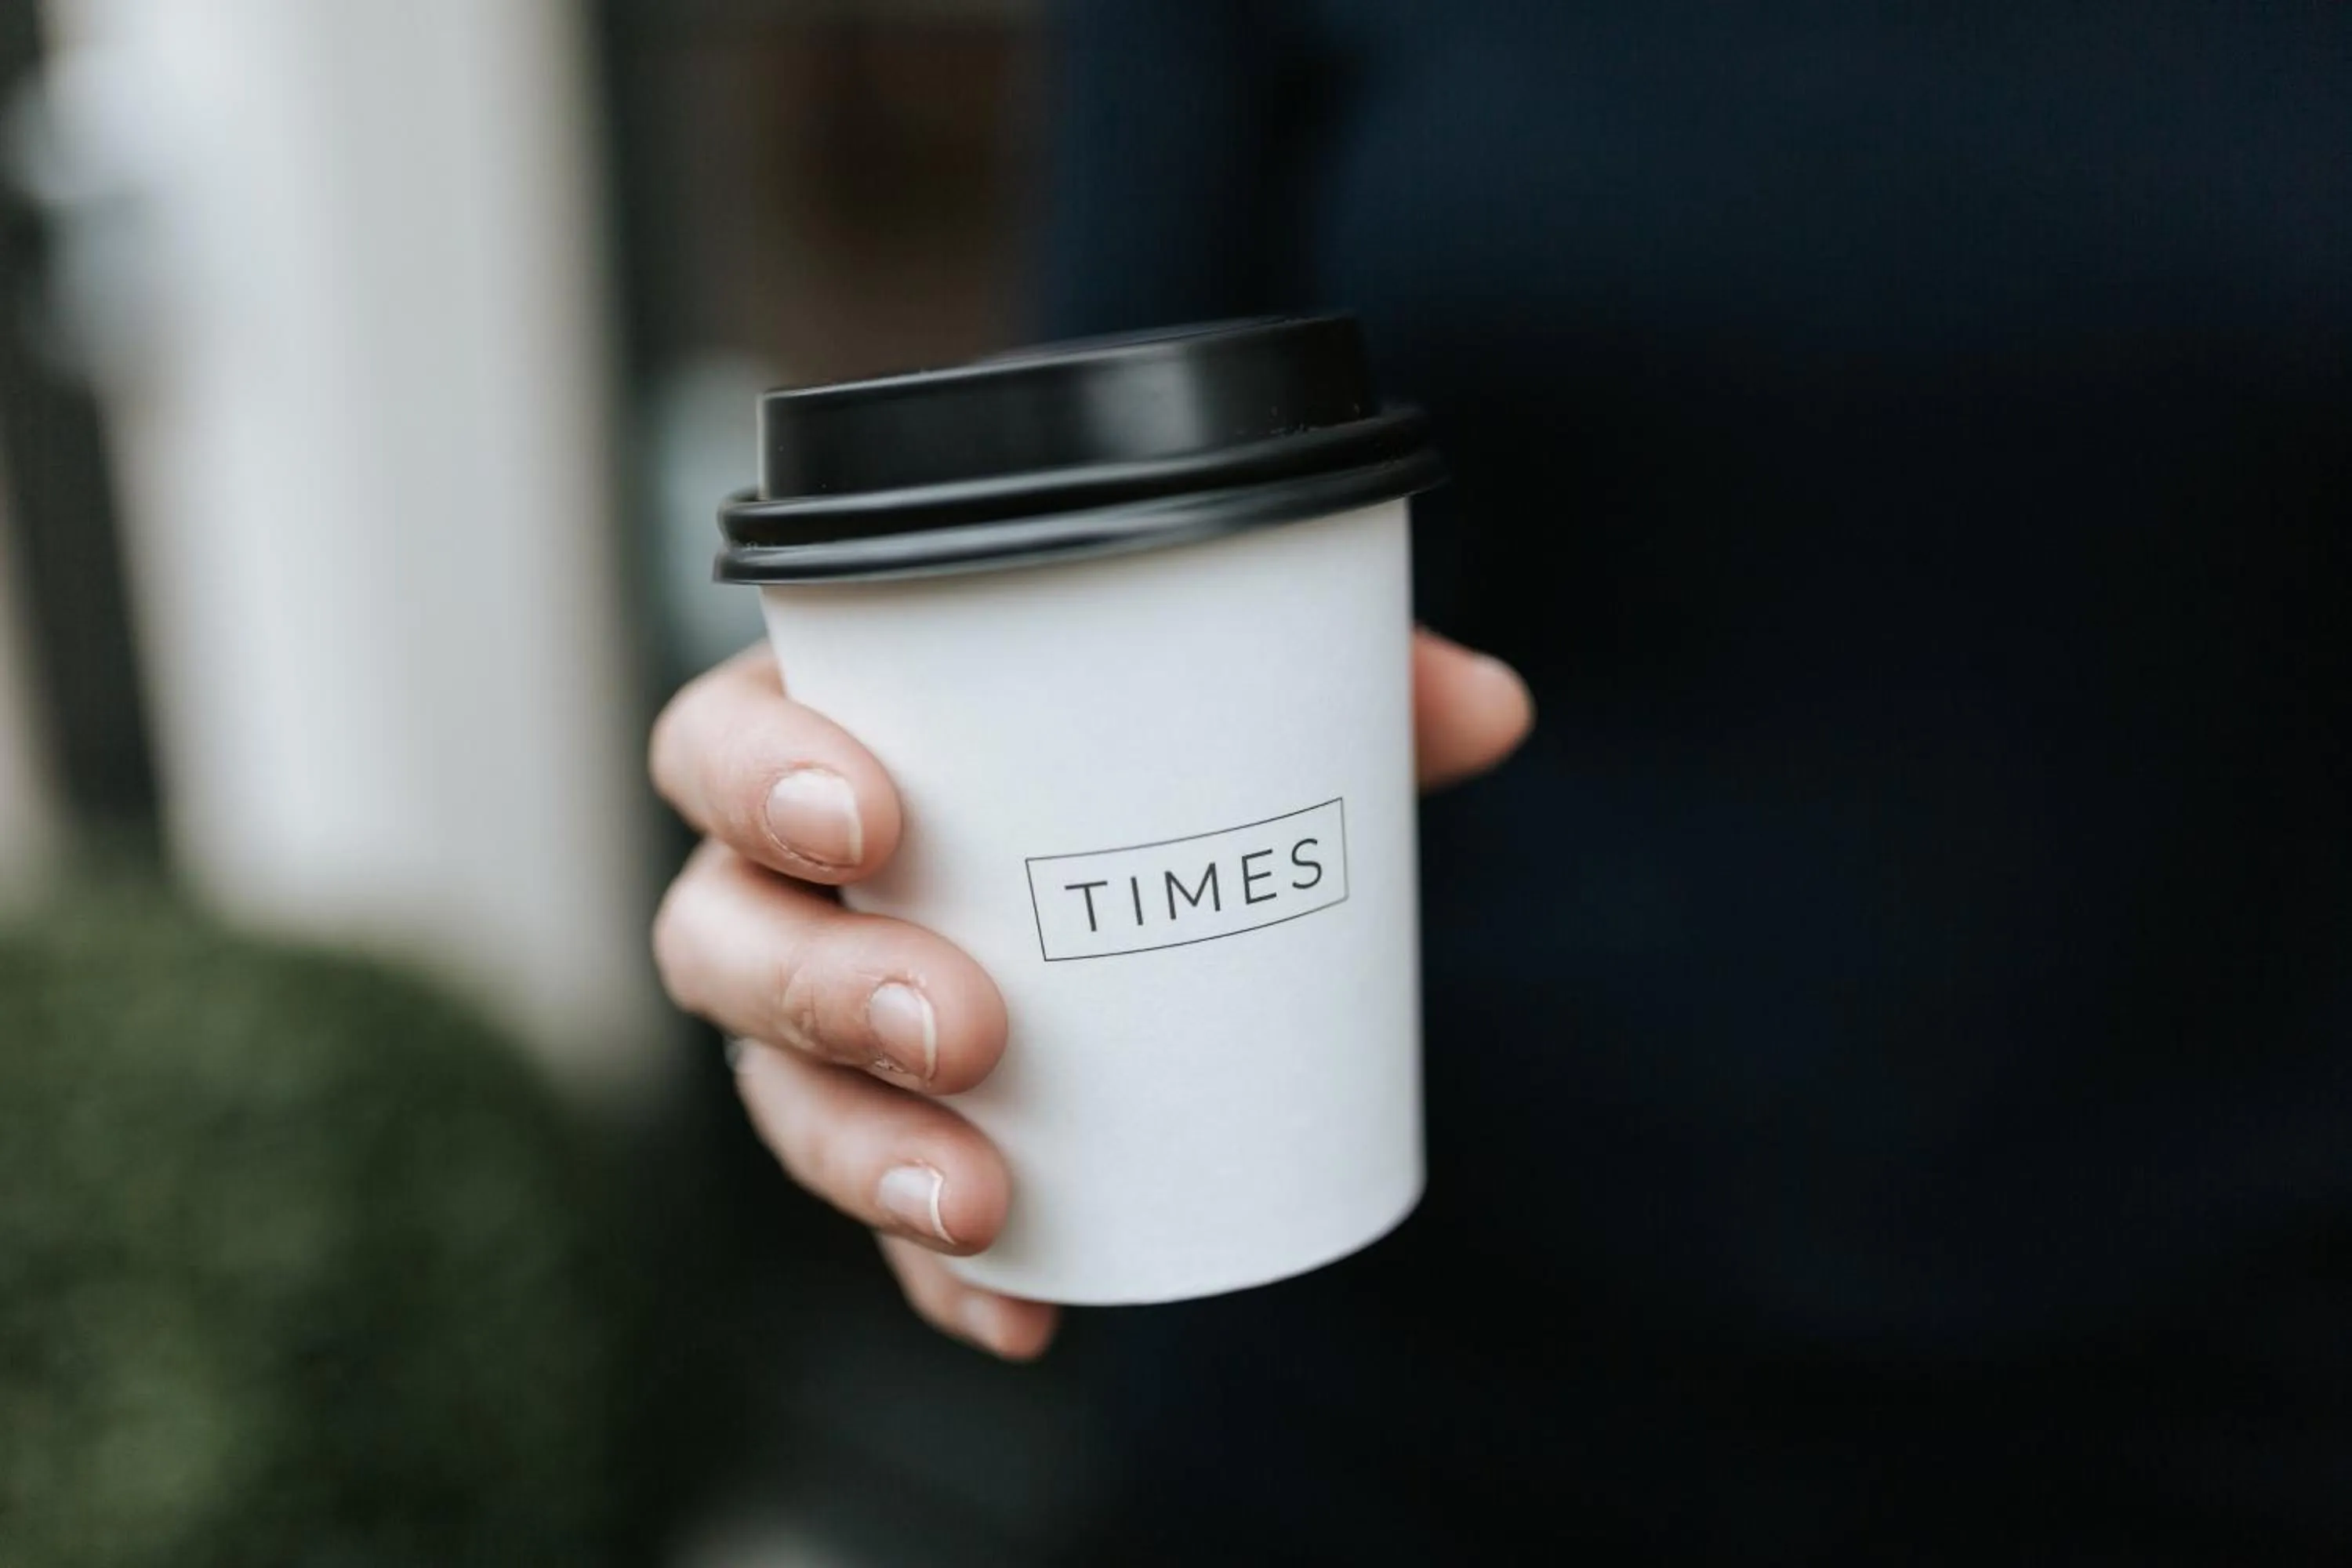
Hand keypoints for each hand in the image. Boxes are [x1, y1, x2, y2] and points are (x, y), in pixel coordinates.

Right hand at [649, 630, 1532, 1358]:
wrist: (1142, 866)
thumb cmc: (1136, 750)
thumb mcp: (1228, 698)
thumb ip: (1342, 680)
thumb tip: (1493, 708)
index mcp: (830, 736)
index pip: (718, 742)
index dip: (759, 780)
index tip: (877, 817)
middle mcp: (786, 884)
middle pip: (722, 939)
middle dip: (824, 992)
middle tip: (969, 1026)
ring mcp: (817, 1020)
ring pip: (771, 1091)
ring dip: (862, 1156)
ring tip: (981, 1199)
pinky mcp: (878, 1128)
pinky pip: (871, 1214)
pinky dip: (939, 1273)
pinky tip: (1027, 1309)